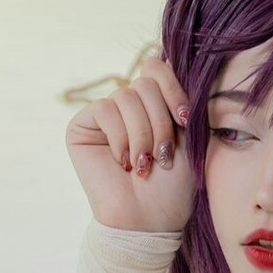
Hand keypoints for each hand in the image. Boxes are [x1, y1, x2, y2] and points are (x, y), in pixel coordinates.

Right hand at [66, 51, 198, 233]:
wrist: (152, 218)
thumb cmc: (176, 183)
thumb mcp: (190, 134)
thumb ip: (181, 96)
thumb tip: (170, 54)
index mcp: (155, 101)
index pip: (161, 68)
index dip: (175, 90)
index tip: (186, 120)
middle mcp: (129, 103)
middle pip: (147, 81)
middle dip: (161, 121)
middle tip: (164, 155)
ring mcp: (105, 113)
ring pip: (127, 96)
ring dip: (143, 135)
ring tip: (146, 164)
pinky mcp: (82, 126)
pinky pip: (105, 110)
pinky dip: (121, 138)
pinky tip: (125, 163)